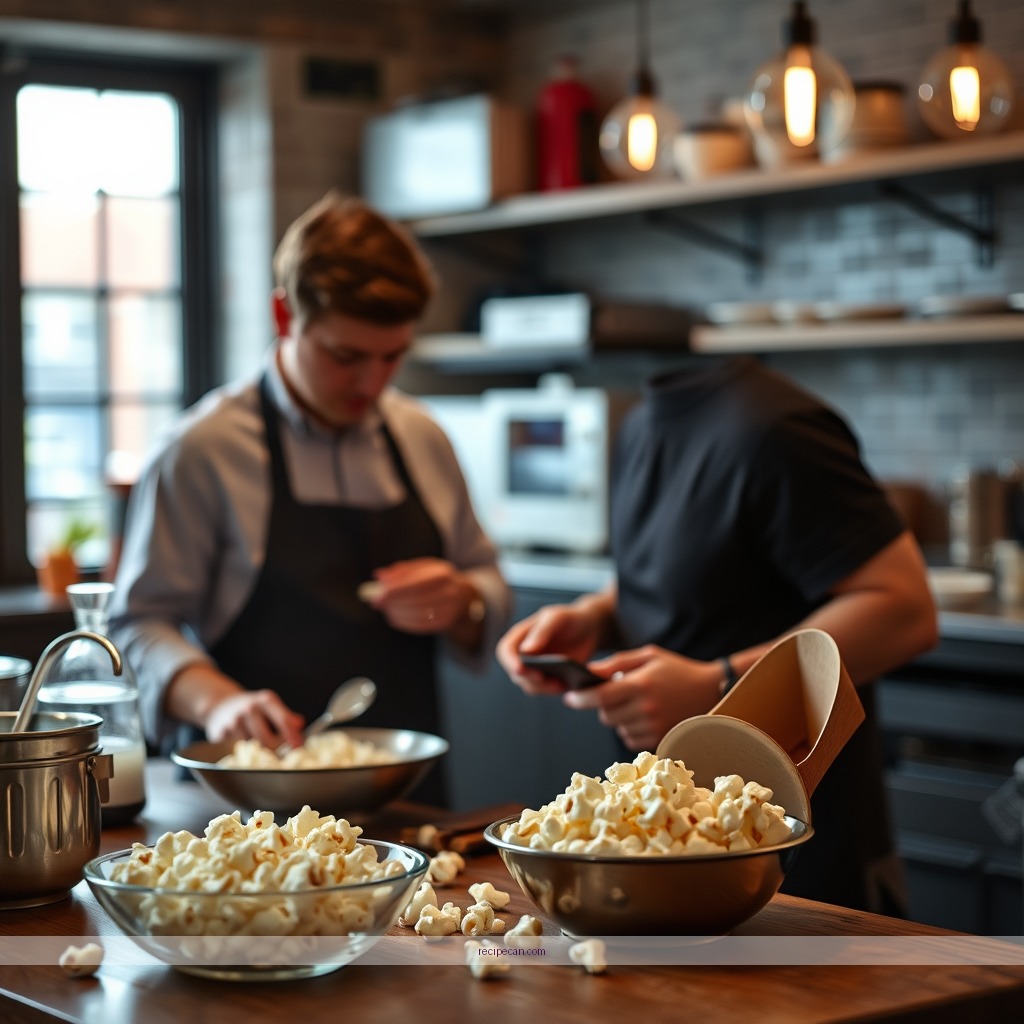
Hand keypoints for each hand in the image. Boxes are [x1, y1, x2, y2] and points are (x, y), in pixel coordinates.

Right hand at [205, 689, 304, 749]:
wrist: (219, 704)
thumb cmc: (251, 708)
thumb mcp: (269, 705)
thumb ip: (285, 716)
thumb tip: (300, 725)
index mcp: (265, 700)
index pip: (282, 719)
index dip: (291, 735)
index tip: (298, 746)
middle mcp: (249, 709)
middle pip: (266, 739)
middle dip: (276, 751)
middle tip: (282, 758)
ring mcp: (233, 722)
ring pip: (251, 748)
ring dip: (259, 754)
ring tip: (263, 755)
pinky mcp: (220, 734)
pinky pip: (236, 751)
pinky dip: (243, 755)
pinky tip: (245, 752)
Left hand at [368, 557, 475, 634]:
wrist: (461, 595)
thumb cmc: (435, 578)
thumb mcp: (421, 568)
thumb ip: (400, 570)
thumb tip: (379, 576)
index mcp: (442, 573)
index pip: (415, 582)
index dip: (394, 591)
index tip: (377, 597)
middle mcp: (449, 591)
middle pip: (415, 599)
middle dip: (393, 602)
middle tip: (378, 604)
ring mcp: (449, 609)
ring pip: (417, 614)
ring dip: (397, 613)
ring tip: (387, 609)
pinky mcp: (445, 623)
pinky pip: (420, 625)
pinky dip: (404, 622)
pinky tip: (396, 617)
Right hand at [496, 603, 604, 696]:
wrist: (588, 629)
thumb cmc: (569, 619)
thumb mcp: (557, 618)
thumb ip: (542, 631)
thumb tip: (525, 650)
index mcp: (520, 637)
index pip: (505, 651)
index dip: (509, 661)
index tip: (521, 668)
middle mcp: (523, 655)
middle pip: (516, 673)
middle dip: (530, 679)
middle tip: (547, 678)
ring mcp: (535, 669)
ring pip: (530, 686)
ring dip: (543, 688)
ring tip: (561, 683)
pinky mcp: (548, 679)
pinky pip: (546, 690)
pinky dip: (554, 690)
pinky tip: (568, 685)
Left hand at [562, 645, 722, 751]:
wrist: (711, 690)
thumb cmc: (676, 669)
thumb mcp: (648, 656)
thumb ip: (616, 663)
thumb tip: (589, 672)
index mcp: (641, 685)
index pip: (601, 696)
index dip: (581, 698)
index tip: (570, 697)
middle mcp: (646, 708)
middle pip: (606, 715)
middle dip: (603, 705)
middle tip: (616, 694)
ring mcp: (654, 727)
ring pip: (617, 727)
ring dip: (618, 717)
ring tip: (635, 703)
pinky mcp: (660, 739)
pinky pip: (630, 739)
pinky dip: (630, 729)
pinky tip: (643, 716)